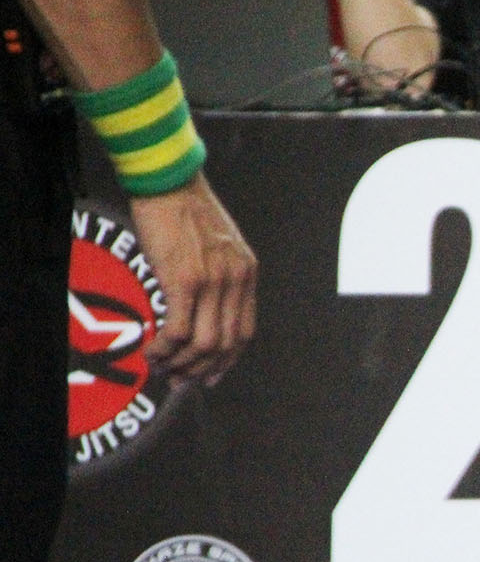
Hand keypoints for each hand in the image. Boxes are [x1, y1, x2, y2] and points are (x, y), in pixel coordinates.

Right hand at [128, 173, 256, 385]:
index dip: (227, 361)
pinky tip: (152, 352)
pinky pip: (179, 329)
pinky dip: (165, 348)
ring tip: (160, 367)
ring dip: (180, 363)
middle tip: (179, 381)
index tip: (210, 376)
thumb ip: (218, 275)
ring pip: (203, 343)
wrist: (167, 181)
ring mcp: (212, 281)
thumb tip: (203, 308)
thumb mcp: (216, 245)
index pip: (244, 332)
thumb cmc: (184, 210)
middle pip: (226, 344)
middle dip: (201, 370)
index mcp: (246, 274)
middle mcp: (235, 281)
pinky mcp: (183, 280)